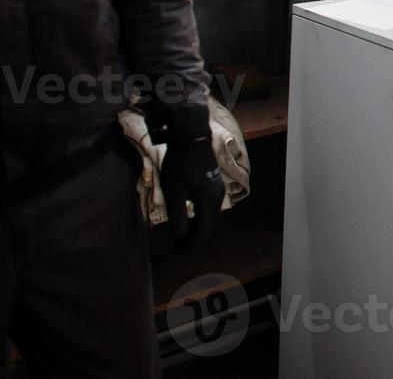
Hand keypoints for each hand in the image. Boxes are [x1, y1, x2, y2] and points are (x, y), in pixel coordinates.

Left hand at [159, 136, 224, 251]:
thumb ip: (178, 217)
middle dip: (195, 239)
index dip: (191, 245)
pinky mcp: (214, 181)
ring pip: (210, 215)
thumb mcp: (174, 193)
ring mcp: (218, 188)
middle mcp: (218, 197)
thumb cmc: (180, 166)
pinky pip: (210, 206)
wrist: (191, 138)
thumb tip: (180, 237)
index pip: (202, 231)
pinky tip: (191, 216)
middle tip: (180, 248)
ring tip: (184, 235)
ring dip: (198, 227)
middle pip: (208, 225)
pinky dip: (201, 216)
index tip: (179, 255)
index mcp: (208, 202)